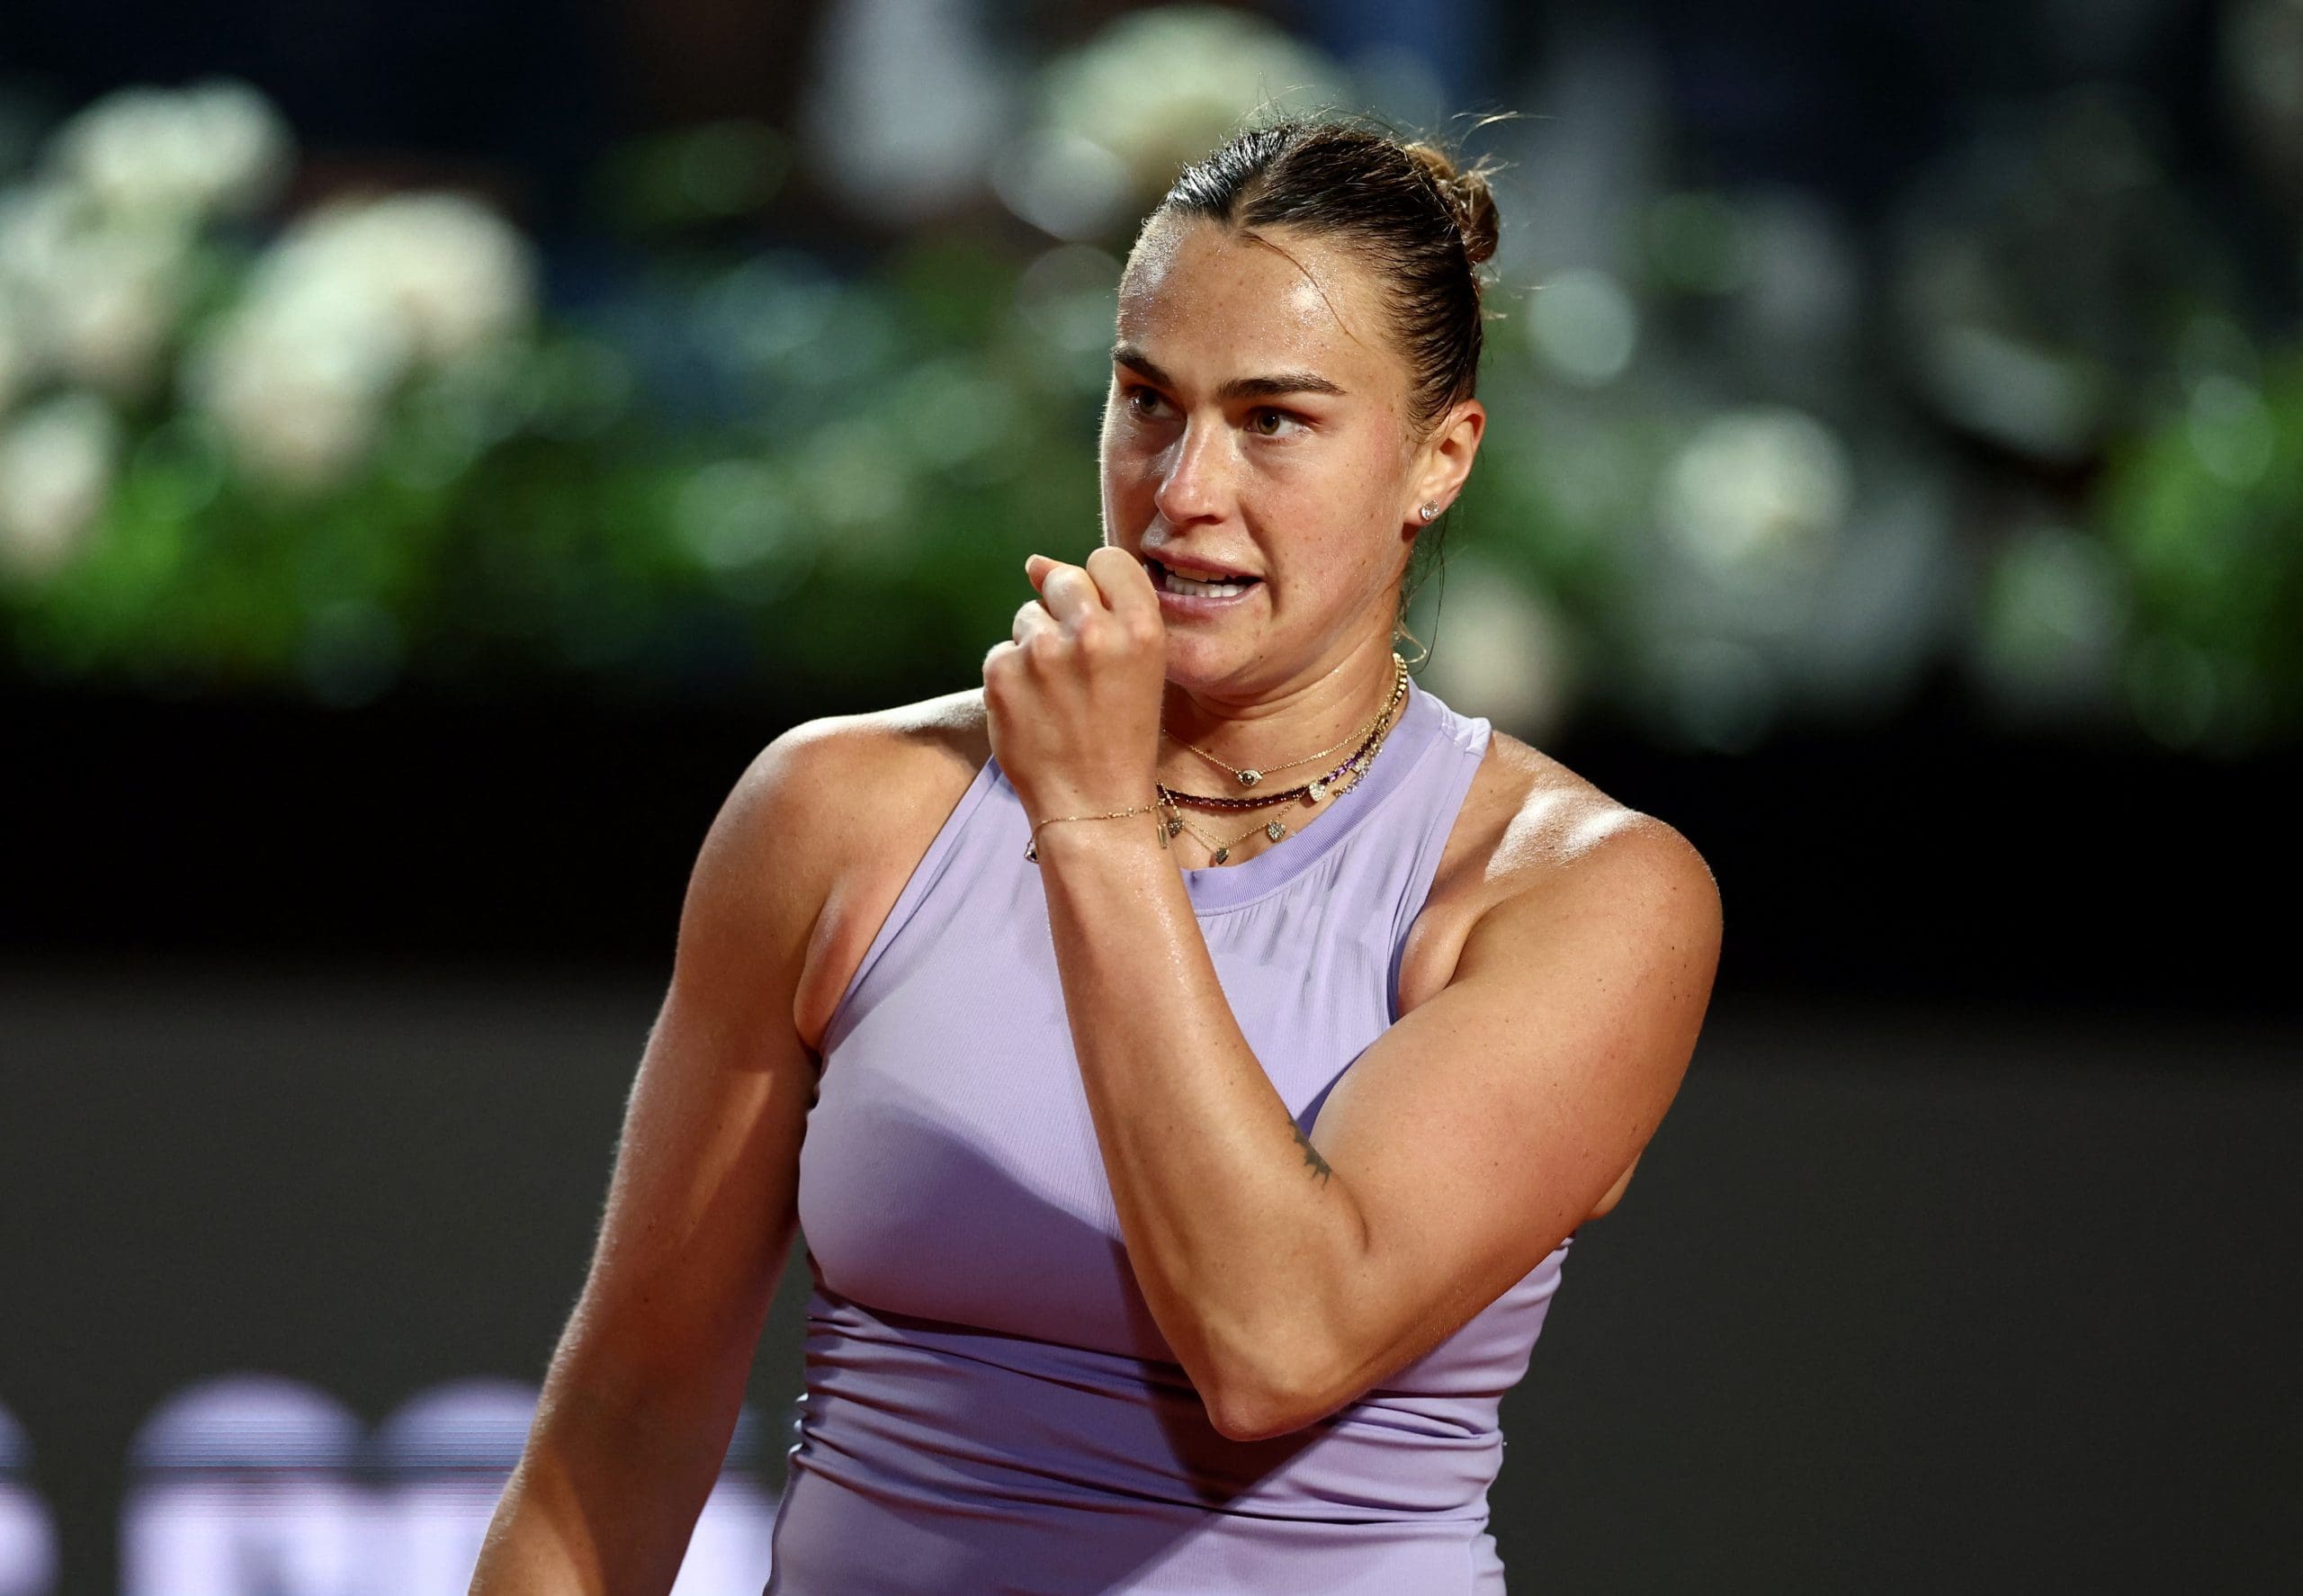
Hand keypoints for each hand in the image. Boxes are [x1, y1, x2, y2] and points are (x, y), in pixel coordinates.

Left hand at [983, 546, 1168, 823]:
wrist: (1093, 805)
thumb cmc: (1122, 734)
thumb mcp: (1138, 667)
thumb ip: (1100, 606)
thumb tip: (1034, 562)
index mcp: (1142, 628)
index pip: (1108, 560)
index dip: (1101, 586)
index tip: (1101, 620)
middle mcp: (1092, 632)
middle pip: (1062, 579)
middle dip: (1063, 609)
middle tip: (1075, 663)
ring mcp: (1043, 652)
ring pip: (1027, 616)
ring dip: (1035, 646)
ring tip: (1058, 695)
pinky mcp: (1002, 673)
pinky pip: (1002, 651)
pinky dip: (1012, 677)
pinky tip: (1034, 710)